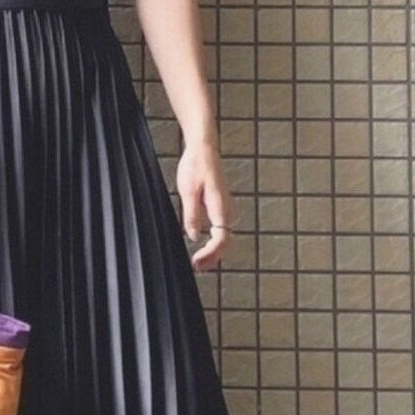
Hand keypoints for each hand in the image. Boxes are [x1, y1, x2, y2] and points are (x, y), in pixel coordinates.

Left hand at [176, 139, 234, 271]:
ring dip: (213, 252)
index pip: (221, 239)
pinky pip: (221, 229)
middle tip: (197, 267)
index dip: (211, 254)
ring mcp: (225, 208)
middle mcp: (226, 209)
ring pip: (223, 237)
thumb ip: (191, 215)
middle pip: (225, 242)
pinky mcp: (220, 206)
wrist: (203, 148)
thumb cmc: (195, 165)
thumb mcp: (187, 191)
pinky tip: (202, 247)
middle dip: (212, 258)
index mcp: (220, 206)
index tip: (197, 262)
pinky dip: (213, 242)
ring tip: (199, 262)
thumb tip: (192, 236)